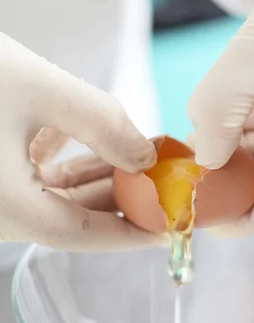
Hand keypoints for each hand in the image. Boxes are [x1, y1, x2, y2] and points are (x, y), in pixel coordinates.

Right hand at [0, 33, 164, 249]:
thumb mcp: (36, 88)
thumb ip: (100, 122)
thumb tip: (144, 155)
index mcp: (6, 207)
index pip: (82, 234)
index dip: (131, 231)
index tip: (168, 228)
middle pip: (71, 215)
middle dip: (119, 195)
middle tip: (160, 178)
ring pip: (52, 197)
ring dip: (94, 175)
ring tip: (134, 152)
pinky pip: (30, 180)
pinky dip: (62, 162)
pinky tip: (81, 138)